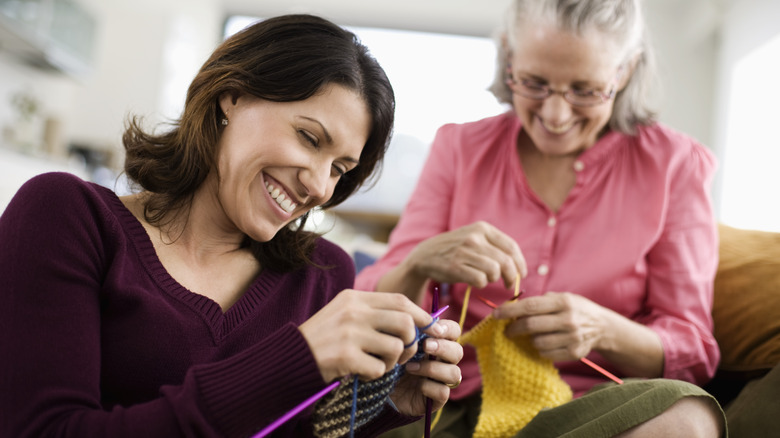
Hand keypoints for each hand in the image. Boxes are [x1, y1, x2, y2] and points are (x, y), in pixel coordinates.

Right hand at [299, 290, 444, 382]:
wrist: (290, 358)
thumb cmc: (323, 338)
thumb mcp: (345, 314)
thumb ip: (374, 313)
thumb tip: (416, 320)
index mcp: (355, 298)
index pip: (400, 300)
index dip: (420, 315)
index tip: (429, 329)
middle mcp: (353, 311)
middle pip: (405, 322)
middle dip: (411, 341)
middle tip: (401, 354)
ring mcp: (349, 333)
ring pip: (397, 347)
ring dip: (393, 362)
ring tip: (378, 364)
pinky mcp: (345, 356)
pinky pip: (380, 368)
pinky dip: (375, 375)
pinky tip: (362, 372)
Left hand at [389, 319, 462, 415]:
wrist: (382, 388)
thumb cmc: (391, 359)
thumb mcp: (398, 341)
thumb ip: (409, 329)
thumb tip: (417, 317)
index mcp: (437, 343)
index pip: (454, 331)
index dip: (448, 329)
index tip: (433, 329)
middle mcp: (443, 361)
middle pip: (458, 352)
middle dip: (443, 348)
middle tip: (425, 346)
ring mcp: (442, 380)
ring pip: (454, 373)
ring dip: (433, 368)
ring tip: (410, 368)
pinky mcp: (437, 398)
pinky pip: (443, 392)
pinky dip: (430, 387)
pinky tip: (417, 385)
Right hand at [404, 221, 526, 288]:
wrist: (426, 254)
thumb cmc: (456, 249)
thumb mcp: (475, 237)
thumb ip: (495, 246)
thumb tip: (518, 264)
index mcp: (483, 228)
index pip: (511, 247)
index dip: (520, 263)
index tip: (522, 274)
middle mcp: (474, 237)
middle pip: (505, 262)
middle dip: (511, 277)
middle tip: (509, 284)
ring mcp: (464, 251)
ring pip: (494, 272)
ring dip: (493, 279)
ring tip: (485, 279)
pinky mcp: (455, 266)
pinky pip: (480, 280)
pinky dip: (480, 284)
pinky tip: (474, 281)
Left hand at [492, 292, 607, 361]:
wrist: (603, 326)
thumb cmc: (575, 309)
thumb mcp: (561, 298)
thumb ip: (539, 302)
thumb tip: (512, 308)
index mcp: (563, 302)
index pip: (530, 306)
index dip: (510, 311)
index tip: (495, 314)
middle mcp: (568, 319)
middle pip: (531, 325)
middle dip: (514, 328)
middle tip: (507, 330)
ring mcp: (572, 337)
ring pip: (537, 342)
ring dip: (530, 339)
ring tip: (533, 335)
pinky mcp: (574, 353)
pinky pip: (546, 353)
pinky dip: (540, 349)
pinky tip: (545, 343)